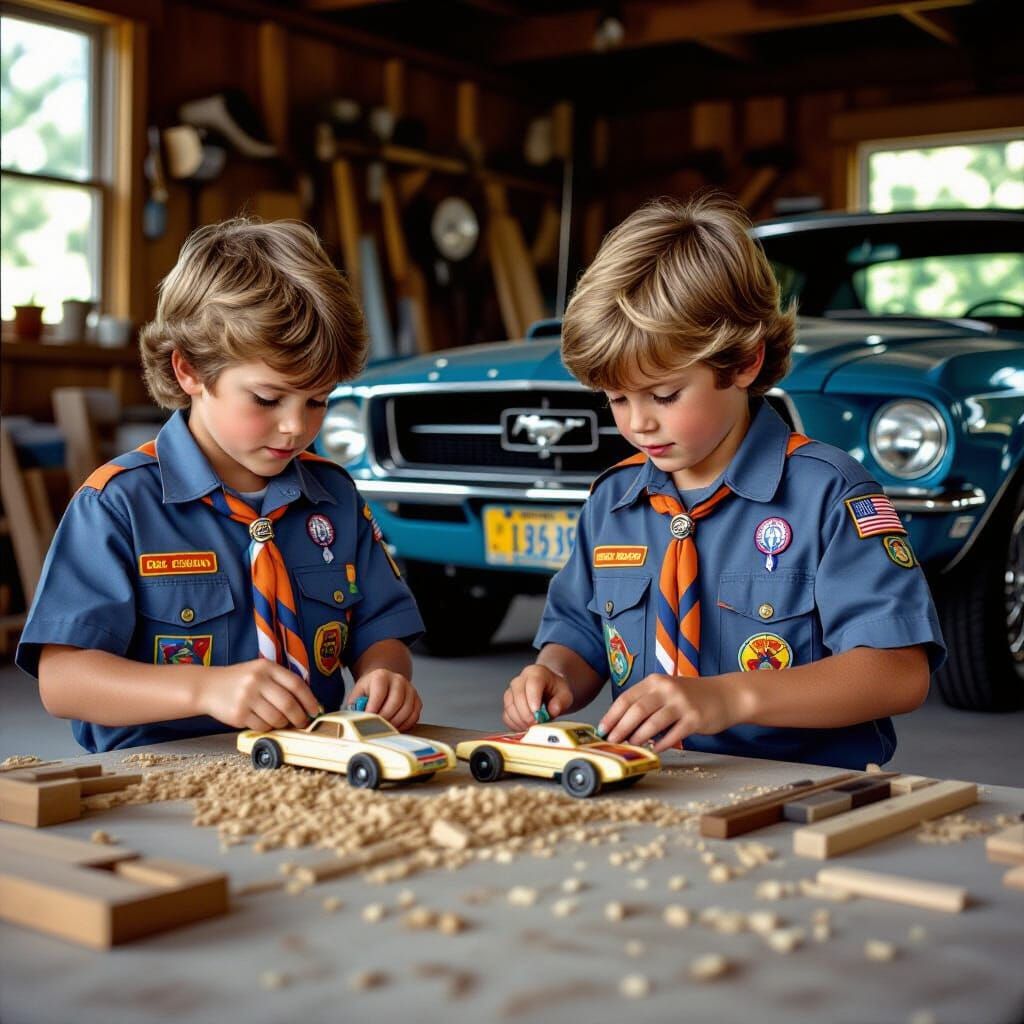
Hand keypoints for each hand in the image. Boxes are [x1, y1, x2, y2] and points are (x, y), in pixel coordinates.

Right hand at [201, 659, 320, 730]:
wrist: (207, 687)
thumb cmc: (239, 680)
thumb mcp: (259, 671)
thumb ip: (280, 681)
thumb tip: (307, 702)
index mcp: (266, 667)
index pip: (296, 684)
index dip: (309, 699)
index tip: (315, 710)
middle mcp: (256, 680)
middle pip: (288, 703)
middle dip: (299, 717)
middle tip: (302, 722)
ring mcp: (246, 697)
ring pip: (276, 718)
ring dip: (283, 724)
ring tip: (282, 722)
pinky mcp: (238, 714)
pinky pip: (262, 726)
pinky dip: (268, 728)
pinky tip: (266, 723)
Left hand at [349, 670, 421, 732]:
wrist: (383, 682)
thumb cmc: (369, 690)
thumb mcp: (358, 693)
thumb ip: (356, 705)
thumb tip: (355, 720)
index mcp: (381, 676)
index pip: (379, 694)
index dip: (373, 709)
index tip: (368, 721)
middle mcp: (398, 680)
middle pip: (395, 702)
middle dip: (385, 718)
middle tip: (377, 728)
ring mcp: (410, 689)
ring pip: (407, 710)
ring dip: (396, 723)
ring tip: (386, 729)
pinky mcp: (417, 699)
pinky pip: (415, 715)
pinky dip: (406, 724)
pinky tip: (396, 727)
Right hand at [503, 664, 572, 729]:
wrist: (549, 691)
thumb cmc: (556, 691)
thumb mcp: (565, 694)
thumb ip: (561, 701)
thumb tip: (553, 710)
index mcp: (536, 673)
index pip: (532, 683)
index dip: (533, 699)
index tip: (538, 714)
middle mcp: (520, 680)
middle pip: (518, 694)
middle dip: (526, 713)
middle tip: (536, 724)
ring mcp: (511, 691)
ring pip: (509, 705)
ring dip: (520, 720)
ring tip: (532, 726)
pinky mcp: (508, 704)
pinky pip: (506, 715)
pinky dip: (514, 724)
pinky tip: (525, 727)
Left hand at [599, 673, 740, 752]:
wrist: (725, 695)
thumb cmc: (691, 696)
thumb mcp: (666, 690)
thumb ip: (647, 702)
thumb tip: (621, 724)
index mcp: (655, 681)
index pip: (626, 698)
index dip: (611, 715)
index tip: (601, 729)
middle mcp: (667, 689)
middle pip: (637, 710)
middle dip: (620, 728)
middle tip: (611, 741)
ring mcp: (682, 704)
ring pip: (653, 723)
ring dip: (638, 737)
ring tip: (629, 746)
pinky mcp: (695, 719)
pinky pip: (673, 735)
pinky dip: (661, 744)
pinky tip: (653, 749)